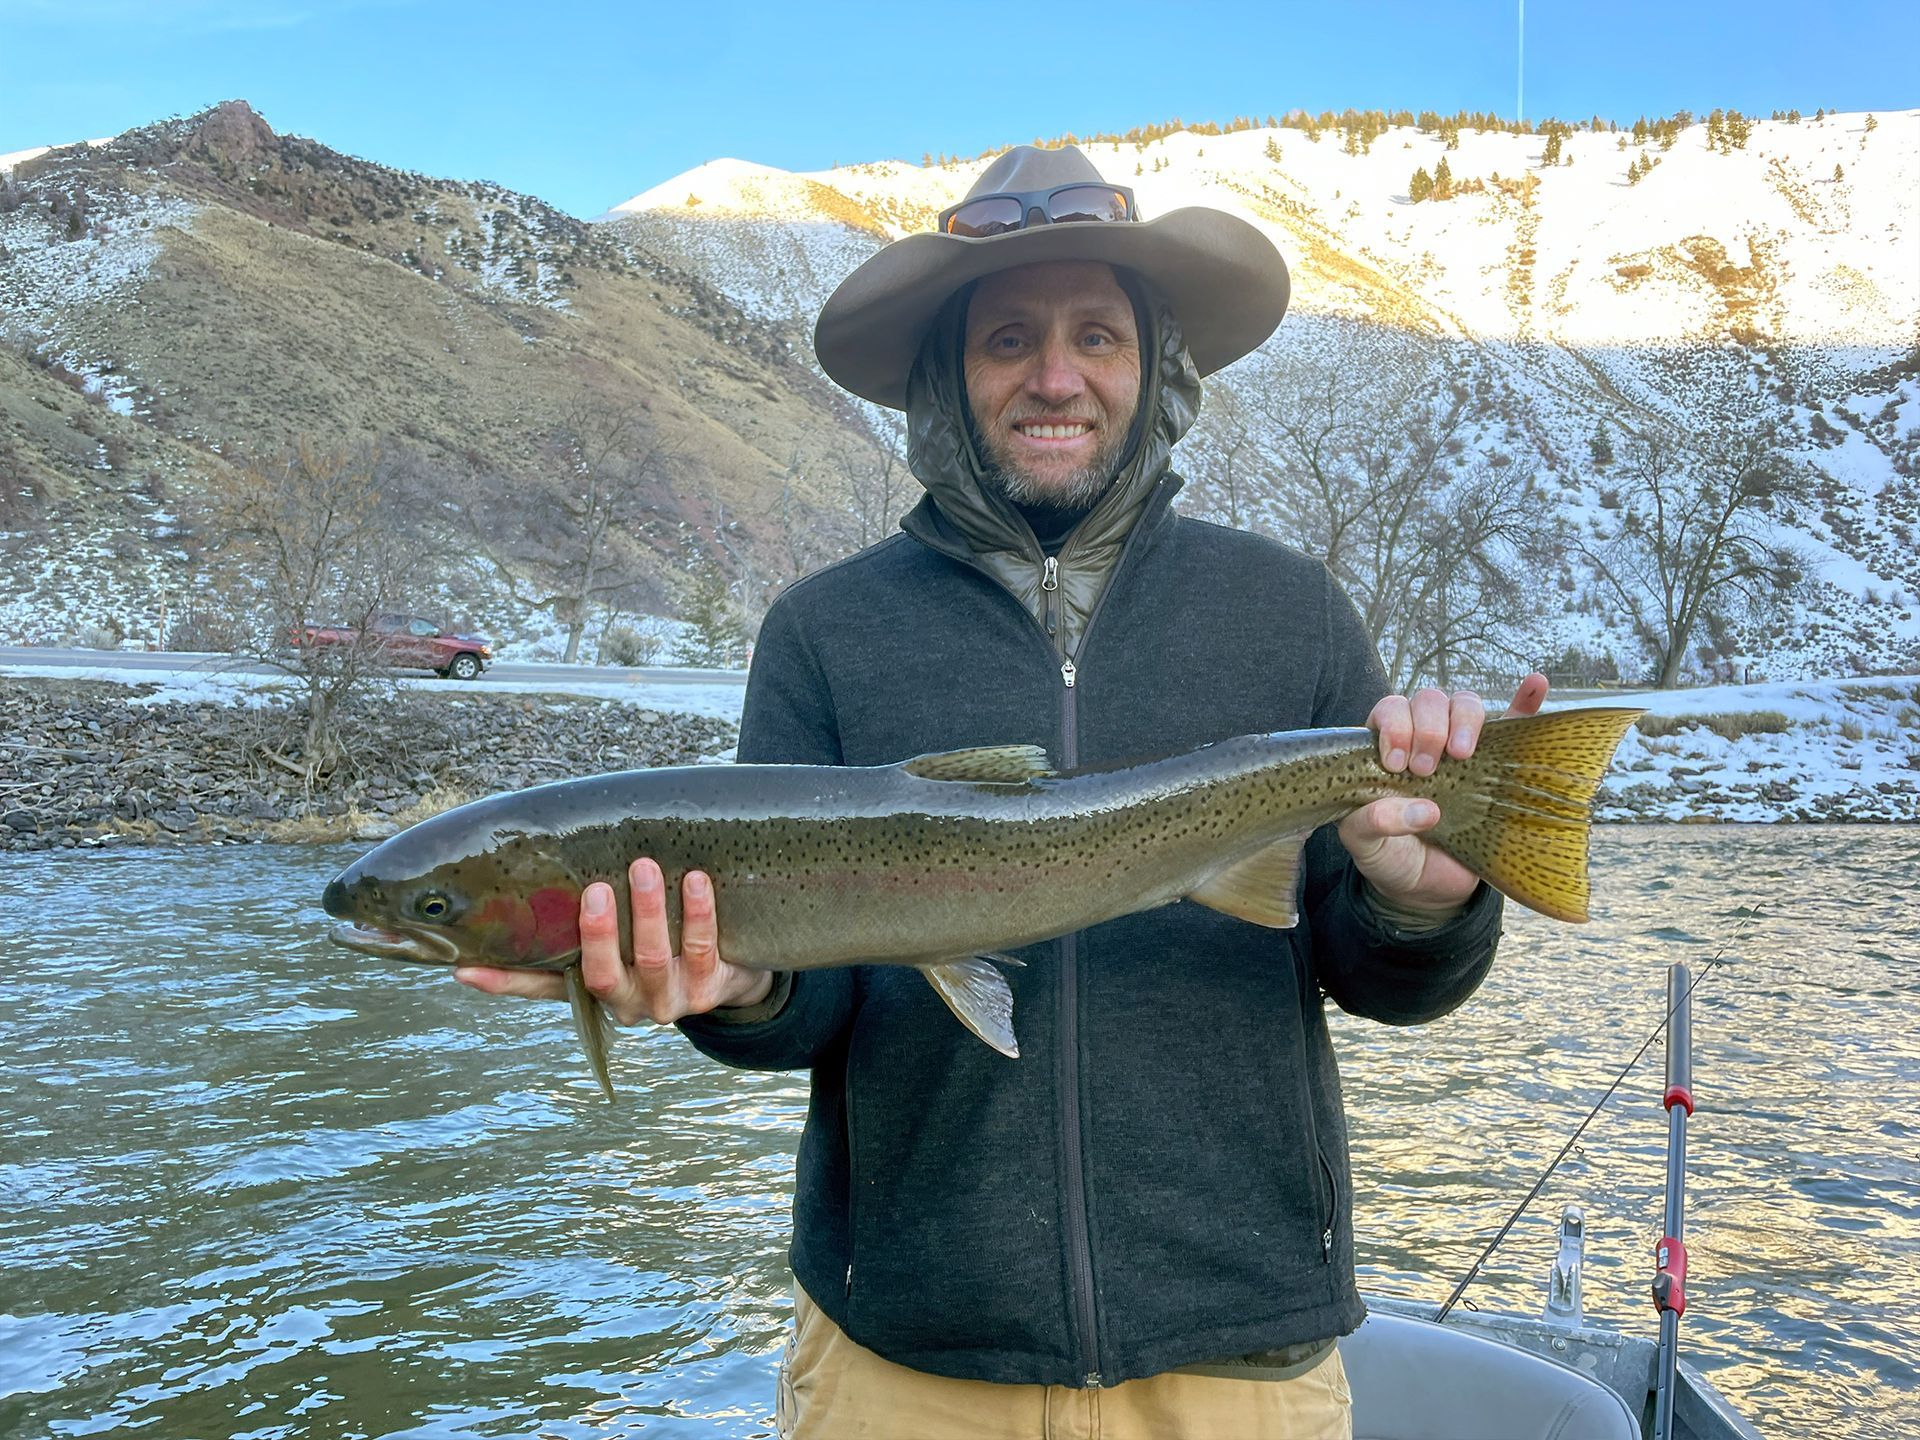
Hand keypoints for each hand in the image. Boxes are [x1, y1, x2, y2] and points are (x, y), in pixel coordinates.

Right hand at [454, 858, 772, 1022]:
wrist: (733, 970)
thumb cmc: (663, 938)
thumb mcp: (622, 936)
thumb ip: (582, 916)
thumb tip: (532, 865)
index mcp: (593, 990)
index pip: (539, 988)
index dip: (502, 983)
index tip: (462, 970)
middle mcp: (625, 1002)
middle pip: (602, 974)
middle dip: (597, 932)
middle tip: (597, 888)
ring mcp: (667, 1000)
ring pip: (651, 958)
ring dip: (648, 913)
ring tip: (644, 867)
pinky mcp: (708, 990)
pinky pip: (701, 949)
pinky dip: (699, 913)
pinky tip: (696, 880)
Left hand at [1337, 673, 1549, 913]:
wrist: (1427, 889)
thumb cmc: (1391, 856)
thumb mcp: (1366, 846)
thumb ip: (1372, 824)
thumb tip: (1421, 809)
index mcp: (1385, 750)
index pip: (1390, 711)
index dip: (1394, 726)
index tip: (1396, 763)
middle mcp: (1422, 740)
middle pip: (1429, 701)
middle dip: (1427, 727)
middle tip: (1425, 768)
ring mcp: (1461, 751)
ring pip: (1465, 705)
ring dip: (1465, 718)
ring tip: (1463, 754)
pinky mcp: (1496, 766)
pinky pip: (1515, 724)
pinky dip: (1526, 702)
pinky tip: (1535, 686)